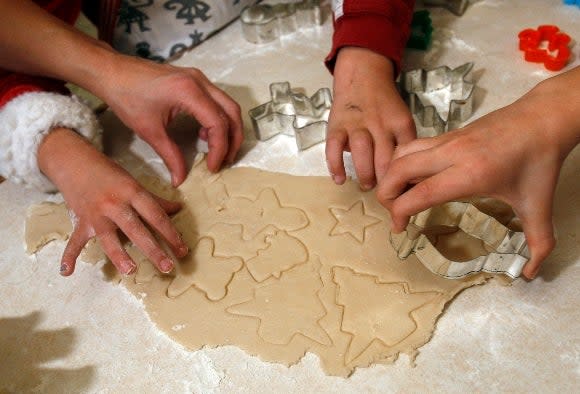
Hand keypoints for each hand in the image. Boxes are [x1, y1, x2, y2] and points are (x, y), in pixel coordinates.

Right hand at [38, 128, 188, 275]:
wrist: (74, 162)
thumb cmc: (109, 174)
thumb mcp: (134, 183)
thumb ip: (154, 200)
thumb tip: (178, 209)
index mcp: (132, 192)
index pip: (156, 215)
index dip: (171, 233)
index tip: (182, 250)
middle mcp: (115, 204)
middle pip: (137, 229)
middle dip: (153, 250)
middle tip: (167, 267)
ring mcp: (96, 214)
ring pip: (108, 237)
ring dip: (119, 255)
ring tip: (131, 271)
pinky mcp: (80, 221)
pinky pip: (74, 241)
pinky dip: (69, 256)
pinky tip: (68, 271)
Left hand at [94, 55, 243, 185]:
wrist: (112, 72)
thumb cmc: (127, 96)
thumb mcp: (150, 131)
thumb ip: (170, 156)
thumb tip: (180, 179)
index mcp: (189, 92)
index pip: (218, 123)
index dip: (219, 148)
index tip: (213, 166)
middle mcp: (199, 82)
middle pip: (232, 112)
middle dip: (233, 139)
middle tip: (226, 160)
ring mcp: (198, 78)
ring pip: (227, 105)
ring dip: (228, 128)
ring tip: (218, 150)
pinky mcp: (194, 80)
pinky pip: (216, 100)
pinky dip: (218, 118)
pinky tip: (203, 133)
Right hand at [326, 47, 414, 189]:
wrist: (363, 76)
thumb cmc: (384, 104)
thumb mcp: (402, 118)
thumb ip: (404, 143)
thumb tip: (409, 175)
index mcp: (399, 123)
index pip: (407, 154)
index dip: (407, 175)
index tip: (406, 191)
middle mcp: (378, 124)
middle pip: (384, 157)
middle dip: (386, 181)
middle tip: (386, 195)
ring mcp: (356, 125)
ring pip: (362, 152)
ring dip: (365, 173)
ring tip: (368, 186)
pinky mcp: (337, 126)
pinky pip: (334, 148)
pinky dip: (335, 165)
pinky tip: (340, 179)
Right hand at [376, 69, 579, 278]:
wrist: (544, 118)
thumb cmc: (540, 160)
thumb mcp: (539, 204)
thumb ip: (538, 241)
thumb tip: (532, 273)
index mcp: (470, 173)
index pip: (419, 193)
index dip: (399, 212)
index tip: (399, 228)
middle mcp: (451, 154)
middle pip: (398, 170)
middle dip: (386, 195)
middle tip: (394, 213)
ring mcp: (447, 140)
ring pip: (401, 153)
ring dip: (391, 175)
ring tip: (399, 195)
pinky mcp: (448, 134)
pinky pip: (413, 147)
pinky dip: (403, 163)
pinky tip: (414, 178)